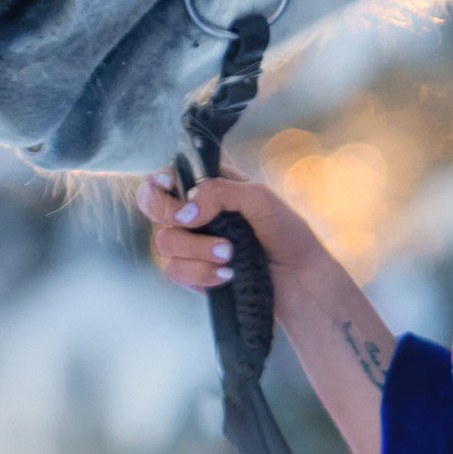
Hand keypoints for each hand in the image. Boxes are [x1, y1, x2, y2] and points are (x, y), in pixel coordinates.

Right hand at [136, 168, 310, 295]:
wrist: (300, 279)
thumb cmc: (287, 233)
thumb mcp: (259, 198)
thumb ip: (219, 192)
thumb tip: (184, 212)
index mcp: (211, 186)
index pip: (169, 174)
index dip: (160, 178)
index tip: (170, 184)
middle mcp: (197, 213)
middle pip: (152, 204)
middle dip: (165, 212)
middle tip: (190, 221)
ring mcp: (193, 245)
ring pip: (165, 241)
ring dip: (198, 248)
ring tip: (231, 254)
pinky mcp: (195, 274)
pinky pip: (175, 271)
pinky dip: (201, 272)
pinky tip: (228, 274)